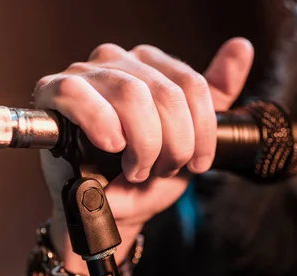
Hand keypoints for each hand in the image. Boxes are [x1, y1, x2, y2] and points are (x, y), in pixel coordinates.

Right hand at [34, 37, 253, 258]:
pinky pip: (80, 96)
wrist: (114, 208)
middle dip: (173, 144)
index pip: (192, 85)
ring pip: (131, 95)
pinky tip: (110, 145)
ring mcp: (87, 73)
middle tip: (161, 169)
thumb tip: (241, 47)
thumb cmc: (148, 173)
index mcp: (154, 66)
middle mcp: (121, 61)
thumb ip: (216, 94)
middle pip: (166, 93)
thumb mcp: (192, 137)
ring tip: (136, 168)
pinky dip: (101, 125)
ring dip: (142, 144)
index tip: (197, 164)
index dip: (201, 132)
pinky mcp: (54, 91)